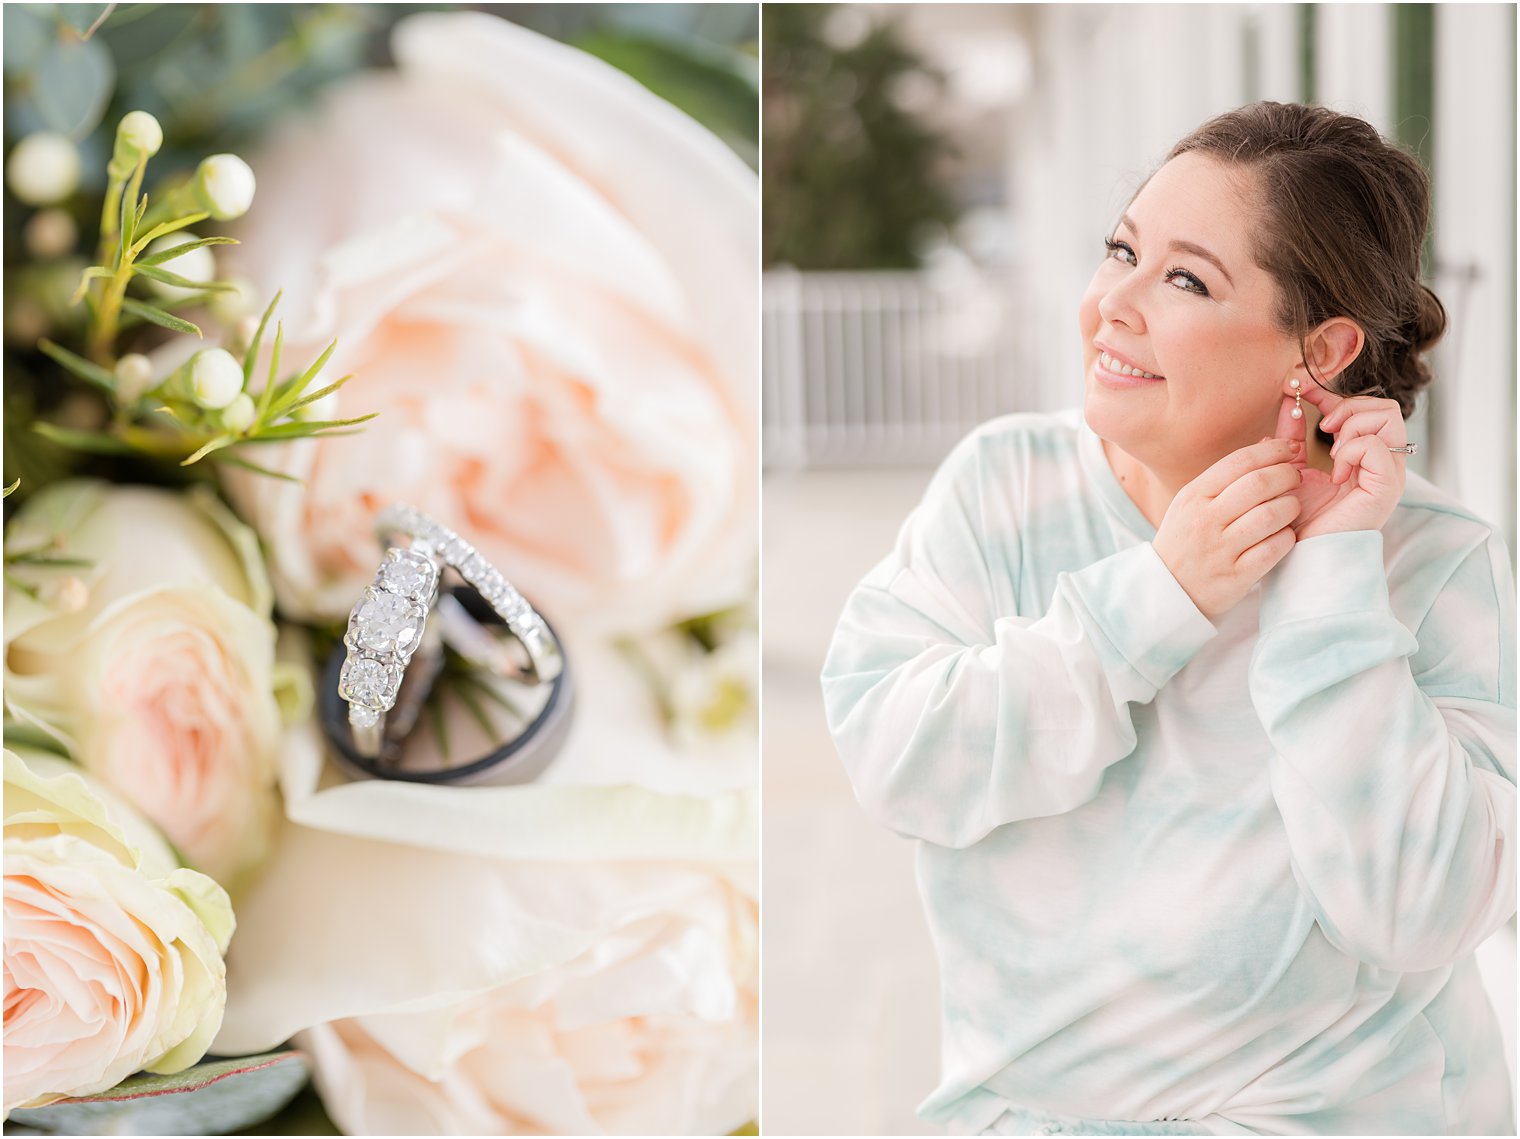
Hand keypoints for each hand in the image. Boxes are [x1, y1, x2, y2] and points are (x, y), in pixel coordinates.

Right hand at [1153, 438, 1302, 619]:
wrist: (1167, 591)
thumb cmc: (1186, 540)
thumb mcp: (1191, 504)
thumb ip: (1226, 477)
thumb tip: (1267, 444)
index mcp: (1194, 496)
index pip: (1240, 461)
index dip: (1273, 451)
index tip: (1291, 450)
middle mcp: (1205, 520)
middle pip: (1260, 484)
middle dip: (1288, 475)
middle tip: (1296, 478)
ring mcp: (1220, 549)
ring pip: (1272, 515)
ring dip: (1291, 507)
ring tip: (1291, 508)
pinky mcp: (1236, 576)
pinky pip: (1274, 548)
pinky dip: (1287, 537)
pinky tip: (1284, 535)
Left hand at [1276, 383, 1407, 539]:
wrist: (1303, 555)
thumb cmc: (1300, 520)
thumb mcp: (1292, 469)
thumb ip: (1292, 438)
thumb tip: (1288, 404)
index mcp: (1365, 458)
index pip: (1363, 409)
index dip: (1330, 394)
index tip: (1300, 388)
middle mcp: (1384, 463)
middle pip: (1384, 407)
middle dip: (1348, 408)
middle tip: (1323, 430)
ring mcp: (1390, 473)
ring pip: (1387, 418)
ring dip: (1351, 427)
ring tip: (1332, 454)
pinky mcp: (1388, 486)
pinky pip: (1376, 446)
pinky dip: (1350, 451)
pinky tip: (1336, 475)